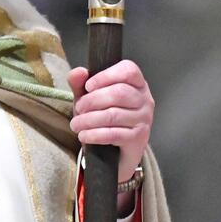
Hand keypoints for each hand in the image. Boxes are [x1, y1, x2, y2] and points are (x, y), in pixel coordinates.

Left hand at [68, 60, 153, 183]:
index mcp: (136, 83)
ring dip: (89, 120)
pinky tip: (84, 135)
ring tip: (76, 124)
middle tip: (79, 108)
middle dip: (92, 101)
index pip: (129, 70)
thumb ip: (81, 83)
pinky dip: (94, 134)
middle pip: (119, 93)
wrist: (114, 150)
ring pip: (114, 115)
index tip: (88, 86)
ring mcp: (144, 119)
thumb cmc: (103, 116)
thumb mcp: (89, 97)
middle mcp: (145, 99)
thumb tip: (78, 72)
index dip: (106, 76)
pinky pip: (114, 134)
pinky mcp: (139, 138)